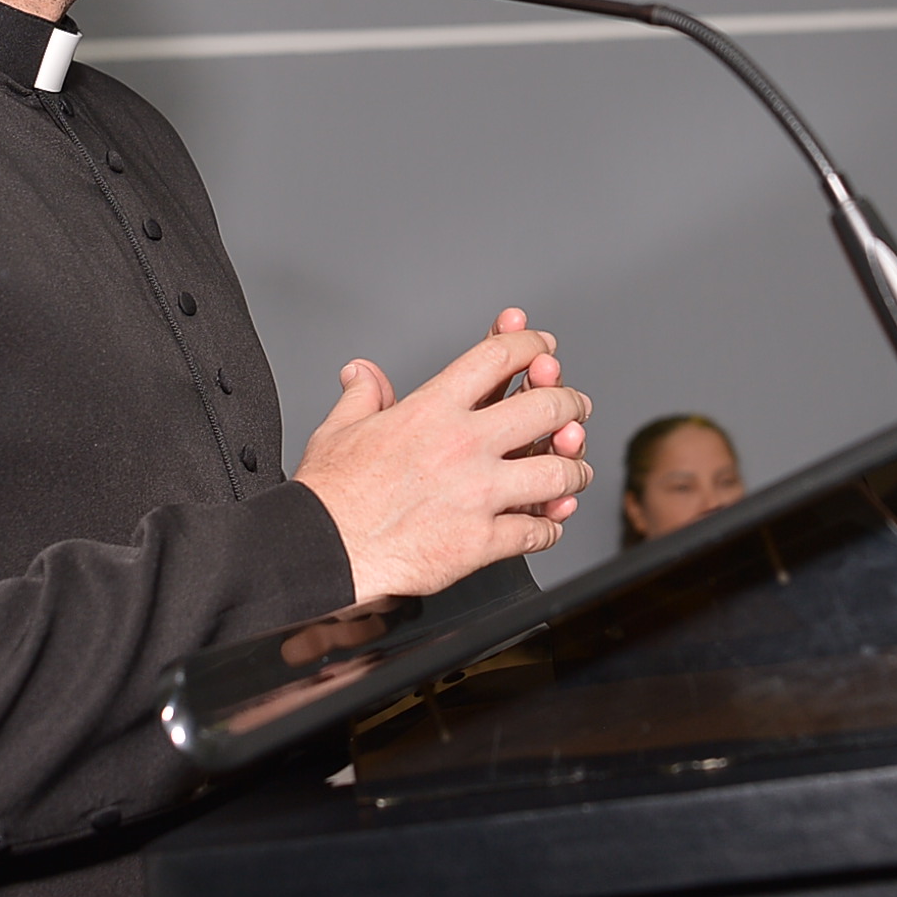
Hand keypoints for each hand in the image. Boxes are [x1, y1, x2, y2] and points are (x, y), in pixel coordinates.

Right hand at [293, 312, 593, 603]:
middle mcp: (462, 446)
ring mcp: (477, 494)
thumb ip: (363, 395)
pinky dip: (551, 526)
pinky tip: (548, 521)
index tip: (544, 348)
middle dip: (571, 404)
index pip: (499, 357)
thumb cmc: (328, 495)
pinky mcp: (480, 542)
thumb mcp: (339, 428)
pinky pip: (537, 531)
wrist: (321, 551)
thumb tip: (363, 373)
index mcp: (432, 409)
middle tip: (575, 409)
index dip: (531, 345)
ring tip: (575, 470)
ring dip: (574, 469)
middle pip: (547, 407)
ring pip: (557, 471)